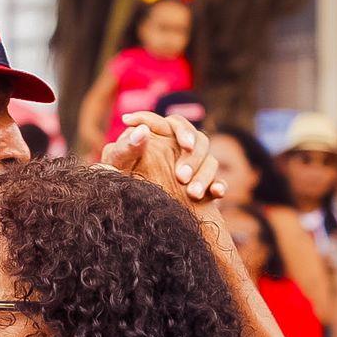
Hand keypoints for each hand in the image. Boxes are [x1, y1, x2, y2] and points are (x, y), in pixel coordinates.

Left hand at [100, 113, 226, 203]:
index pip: (176, 123)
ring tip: (191, 193)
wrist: (129, 212)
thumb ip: (125, 147)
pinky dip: (219, 186)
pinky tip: (216, 193)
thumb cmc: (118, 180)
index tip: (184, 144)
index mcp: (162, 136)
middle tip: (181, 175)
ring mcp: (195, 169)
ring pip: (210, 162)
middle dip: (193, 157)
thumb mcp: (117, 164)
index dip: (181, 130)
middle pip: (199, 140)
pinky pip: (218, 184)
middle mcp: (181, 149)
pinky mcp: (204, 190)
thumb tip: (141, 131)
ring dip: (203, 175)